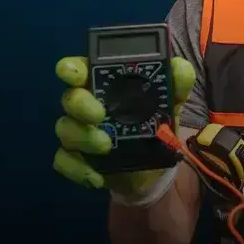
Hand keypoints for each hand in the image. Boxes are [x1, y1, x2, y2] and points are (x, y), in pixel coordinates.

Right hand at [52, 55, 195, 196]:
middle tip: (99, 115)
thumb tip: (180, 68)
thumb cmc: (155, 122)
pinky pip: (64, 161)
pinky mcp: (77, 158)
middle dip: (80, 104)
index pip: (81, 68)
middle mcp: (86, 103)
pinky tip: (97, 176)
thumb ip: (178, 82)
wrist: (154, 166)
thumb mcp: (172, 102)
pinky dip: (78, 169)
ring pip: (64, 129)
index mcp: (105, 84)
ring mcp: (79, 131)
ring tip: (106, 148)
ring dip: (83, 137)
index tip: (76, 73)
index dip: (73, 67)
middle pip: (70, 97)